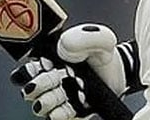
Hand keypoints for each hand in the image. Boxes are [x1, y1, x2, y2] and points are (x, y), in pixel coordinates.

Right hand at [10, 24, 128, 118]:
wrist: (123, 72)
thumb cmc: (104, 52)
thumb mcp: (99, 38)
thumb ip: (83, 37)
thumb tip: (64, 47)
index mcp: (51, 60)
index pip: (29, 68)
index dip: (26, 72)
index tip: (31, 71)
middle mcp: (53, 81)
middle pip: (34, 89)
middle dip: (37, 87)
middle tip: (47, 84)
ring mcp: (62, 98)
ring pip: (45, 106)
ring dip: (47, 103)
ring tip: (58, 99)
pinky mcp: (74, 112)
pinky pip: (64, 118)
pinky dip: (62, 116)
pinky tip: (65, 111)